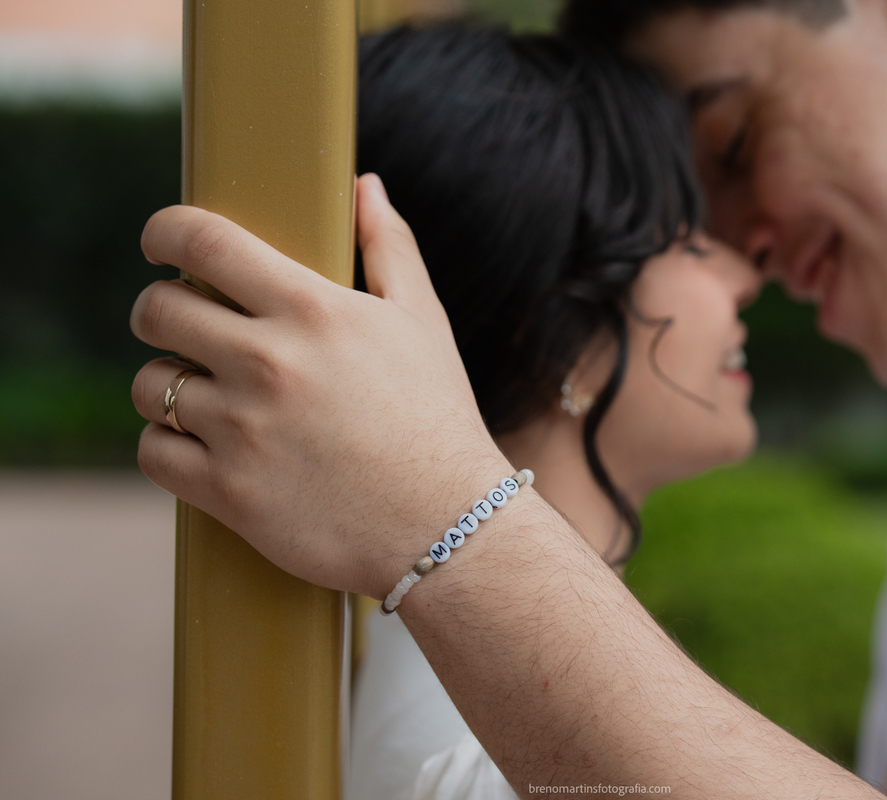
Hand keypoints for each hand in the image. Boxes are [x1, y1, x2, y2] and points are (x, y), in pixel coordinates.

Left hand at [130, 174, 510, 596]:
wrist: (449, 527)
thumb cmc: (437, 418)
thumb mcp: (424, 323)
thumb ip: (390, 247)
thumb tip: (365, 186)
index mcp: (313, 311)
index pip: (203, 241)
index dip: (166, 231)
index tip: (161, 242)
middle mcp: (268, 363)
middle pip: (156, 311)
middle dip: (162, 312)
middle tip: (187, 329)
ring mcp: (242, 430)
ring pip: (149, 385)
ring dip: (168, 386)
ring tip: (204, 396)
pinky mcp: (227, 493)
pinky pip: (153, 452)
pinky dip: (169, 446)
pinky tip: (204, 445)